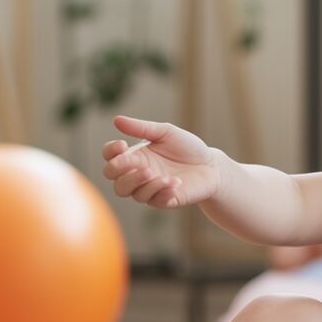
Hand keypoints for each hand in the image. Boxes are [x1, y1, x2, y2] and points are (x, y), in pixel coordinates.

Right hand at [101, 115, 220, 207]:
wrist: (211, 165)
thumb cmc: (187, 147)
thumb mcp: (165, 132)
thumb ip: (141, 128)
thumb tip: (116, 119)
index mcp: (135, 155)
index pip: (110, 157)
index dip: (110, 152)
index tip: (123, 144)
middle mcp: (137, 173)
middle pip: (114, 179)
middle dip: (122, 172)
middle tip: (142, 165)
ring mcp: (149, 188)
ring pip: (131, 193)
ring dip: (144, 183)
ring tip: (164, 175)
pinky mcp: (163, 200)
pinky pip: (153, 201)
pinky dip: (162, 192)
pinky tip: (175, 183)